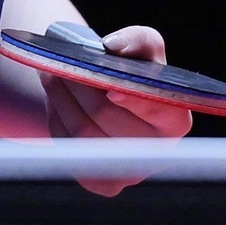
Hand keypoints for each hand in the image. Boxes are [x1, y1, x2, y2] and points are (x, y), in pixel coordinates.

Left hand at [43, 24, 192, 196]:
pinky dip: (57, 120)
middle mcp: (157, 152)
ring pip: (83, 132)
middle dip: (79, 86)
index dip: (133, 100)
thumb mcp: (144, 47)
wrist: (111, 99)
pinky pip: (71, 149)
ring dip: (60, 99)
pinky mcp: (102, 184)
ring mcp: (129, 173)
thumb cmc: (133, 70)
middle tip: (59, 63)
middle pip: (108, 117)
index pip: (157, 110)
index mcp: (176, 120)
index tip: (110, 88)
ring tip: (49, 74)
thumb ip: (138, 40)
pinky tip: (55, 100)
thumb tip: (112, 47)